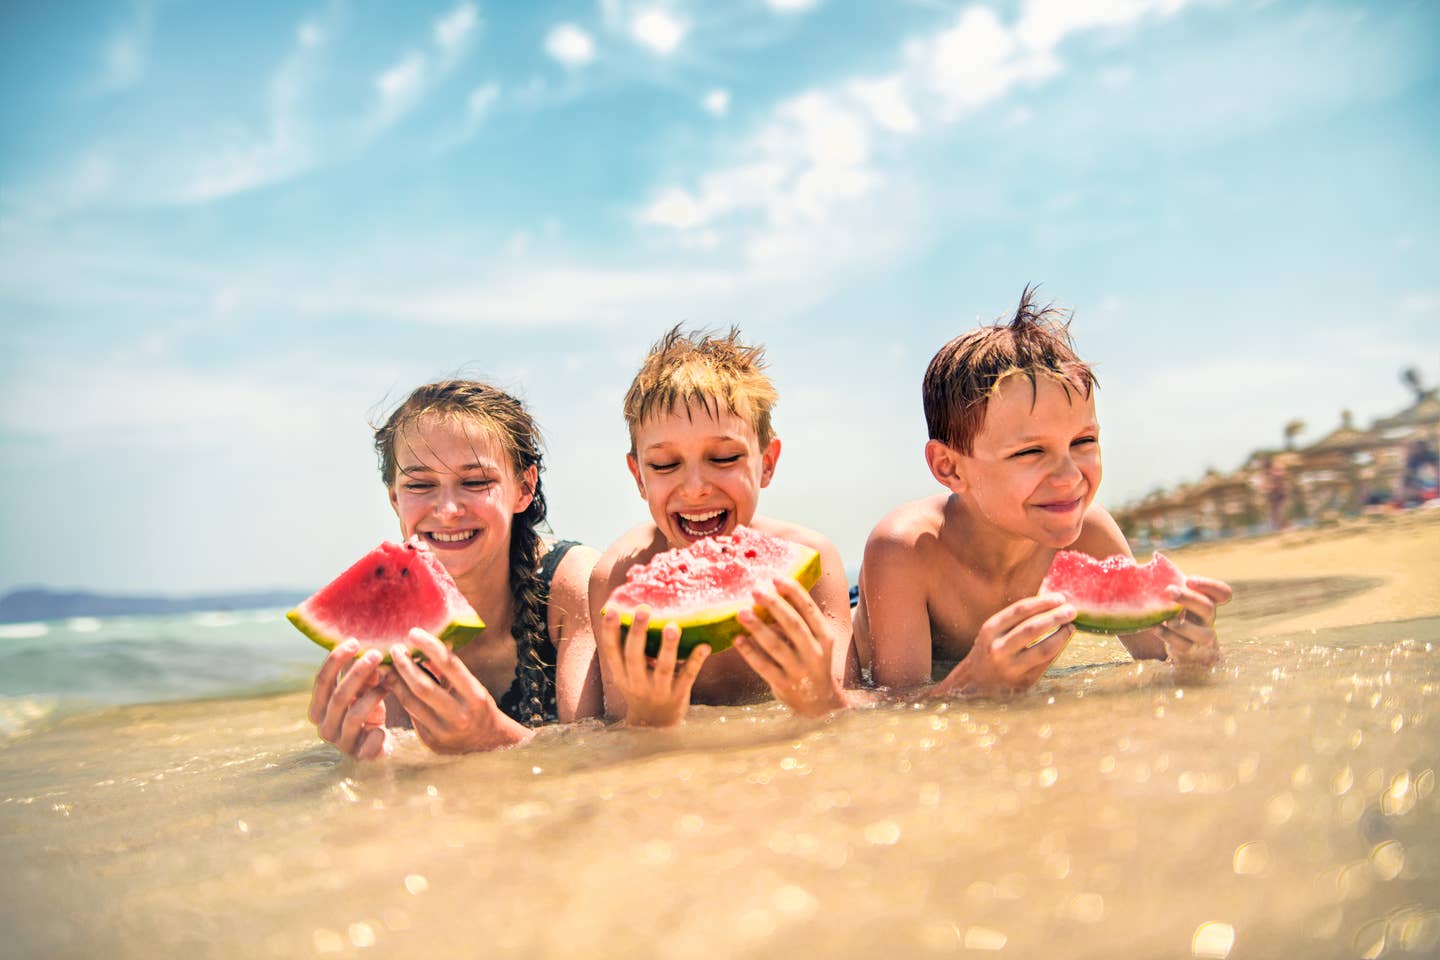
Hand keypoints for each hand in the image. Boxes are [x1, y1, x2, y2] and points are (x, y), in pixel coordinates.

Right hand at [308, 639, 392, 760]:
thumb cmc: (367, 712)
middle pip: (338, 696)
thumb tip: (368, 650)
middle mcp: (324, 726)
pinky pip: (367, 742)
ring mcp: (341, 743)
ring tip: (390, 683)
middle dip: (358, 673)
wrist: (378, 748)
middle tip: (377, 654)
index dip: (335, 660)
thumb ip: (361, 674)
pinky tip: (383, 729)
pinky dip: (376, 734)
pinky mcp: (359, 756)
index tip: (354, 641)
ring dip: (373, 697)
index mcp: (318, 709)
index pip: (322, 681)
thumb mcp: (362, 691)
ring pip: (354, 716)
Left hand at [386, 628, 531, 753]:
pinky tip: (395, 686)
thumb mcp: (472, 686)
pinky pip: (412, 715)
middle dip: (404, 665)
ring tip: (387, 667)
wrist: (488, 743)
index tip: (413, 632)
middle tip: (395, 649)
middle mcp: (460, 716)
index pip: (449, 665)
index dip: (429, 646)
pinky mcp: (430, 742)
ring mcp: (444, 732)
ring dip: (396, 682)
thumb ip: (449, 670)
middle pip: (423, 686)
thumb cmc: (478, 706)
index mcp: (475, 696)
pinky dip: (402, 698)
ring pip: (411, 702)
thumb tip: (425, 645)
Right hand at [598, 606, 709, 726]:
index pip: (611, 650)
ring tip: (672, 626)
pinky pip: (688, 676)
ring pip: (663, 668)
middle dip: (638, 632)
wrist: (655, 724)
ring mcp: (658, 691)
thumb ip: (628, 649)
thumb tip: (633, 609)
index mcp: (621, 674)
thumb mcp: (628, 672)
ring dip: (668, 647)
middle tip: (643, 609)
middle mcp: (636, 683)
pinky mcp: (678, 695)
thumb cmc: (641, 686)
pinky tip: (705, 645)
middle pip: (634, 656)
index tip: (612, 608)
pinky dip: (696, 660)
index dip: (609, 630)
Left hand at [732, 576, 847, 717]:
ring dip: (757, 627)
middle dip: (774, 605)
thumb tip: (774, 592)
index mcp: (825, 637)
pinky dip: (750, 652)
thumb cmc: (812, 663)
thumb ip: (802, 622)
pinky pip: (764, 666)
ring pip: (776, 646)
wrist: (820, 703)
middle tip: (755, 590)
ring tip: (741, 612)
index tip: (776, 577)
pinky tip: (737, 639)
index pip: (810, 610)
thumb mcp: (818, 642)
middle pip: (793, 625)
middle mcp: (815, 653)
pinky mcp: (785, 685)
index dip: (794, 592)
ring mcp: (800, 670)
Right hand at [939, 594, 1075, 696]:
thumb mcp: (995, 631)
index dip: (1043, 602)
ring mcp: (1011, 668)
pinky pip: (1046, 664)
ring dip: (1062, 636)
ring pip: (1044, 649)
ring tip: (1071, 627)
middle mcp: (998, 649)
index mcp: (990, 630)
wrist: (975, 682)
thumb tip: (1055, 603)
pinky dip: (1058, 650)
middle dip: (1056, 617)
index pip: (1021, 610)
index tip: (1060, 598)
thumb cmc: (991, 649)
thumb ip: (1019, 618)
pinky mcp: (1023, 683)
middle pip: (1033, 629)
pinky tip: (1063, 641)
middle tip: (1071, 610)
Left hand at [1156, 576, 1230, 667]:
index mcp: (1206, 602)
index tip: (1189, 580)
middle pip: (1208, 608)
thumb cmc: (1174, 613)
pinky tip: (1155, 628)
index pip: (1222, 593)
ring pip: (1202, 634)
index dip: (1209, 586)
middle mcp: (1207, 619)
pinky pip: (1183, 646)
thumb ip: (1169, 582)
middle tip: (1169, 591)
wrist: (1183, 647)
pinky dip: (1168, 636)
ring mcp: (1201, 637)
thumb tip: (1152, 558)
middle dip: (1189, 599)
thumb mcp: (1175, 598)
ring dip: (1183, 626)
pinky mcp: (1189, 651)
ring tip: (1168, 619)